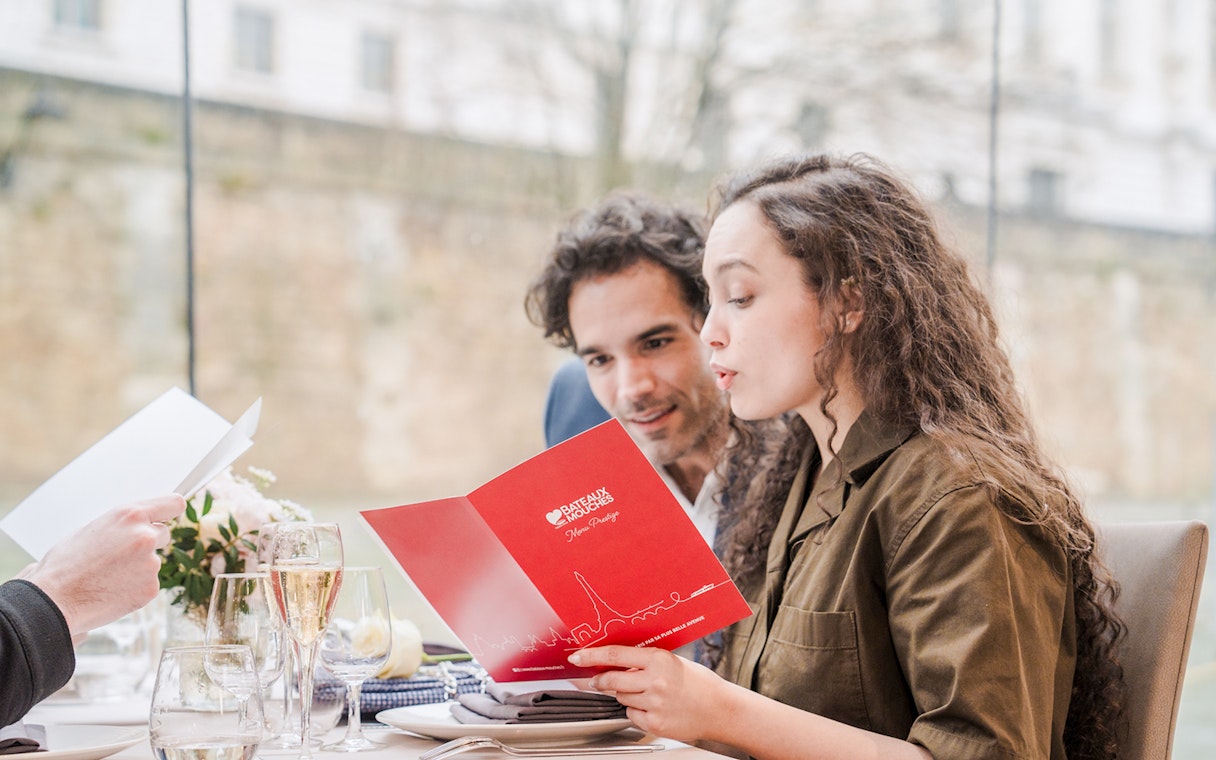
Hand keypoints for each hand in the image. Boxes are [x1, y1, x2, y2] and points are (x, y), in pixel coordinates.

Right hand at [20, 495, 184, 638]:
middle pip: (163, 534)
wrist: (55, 601)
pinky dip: (136, 588)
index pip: (172, 503)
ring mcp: (151, 563)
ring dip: (139, 568)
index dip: (171, 510)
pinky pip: (149, 583)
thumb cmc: (65, 566)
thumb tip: (134, 527)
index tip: (172, 514)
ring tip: (108, 577)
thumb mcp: (91, 530)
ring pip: (153, 562)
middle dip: (149, 543)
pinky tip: (112, 591)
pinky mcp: (151, 588)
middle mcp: (145, 536)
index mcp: (129, 516)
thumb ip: (121, 526)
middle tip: (122, 556)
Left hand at [568, 645, 726, 741]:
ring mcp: (654, 704)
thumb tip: (613, 662)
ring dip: (624, 695)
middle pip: (611, 680)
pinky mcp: (655, 723)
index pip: (615, 654)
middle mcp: (655, 681)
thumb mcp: (671, 662)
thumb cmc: (698, 683)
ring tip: (647, 694)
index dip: (592, 655)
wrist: (720, 709)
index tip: (577, 656)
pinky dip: (636, 711)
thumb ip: (643, 662)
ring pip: (620, 698)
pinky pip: (631, 715)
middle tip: (596, 680)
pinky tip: (653, 708)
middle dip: (599, 680)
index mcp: (659, 659)